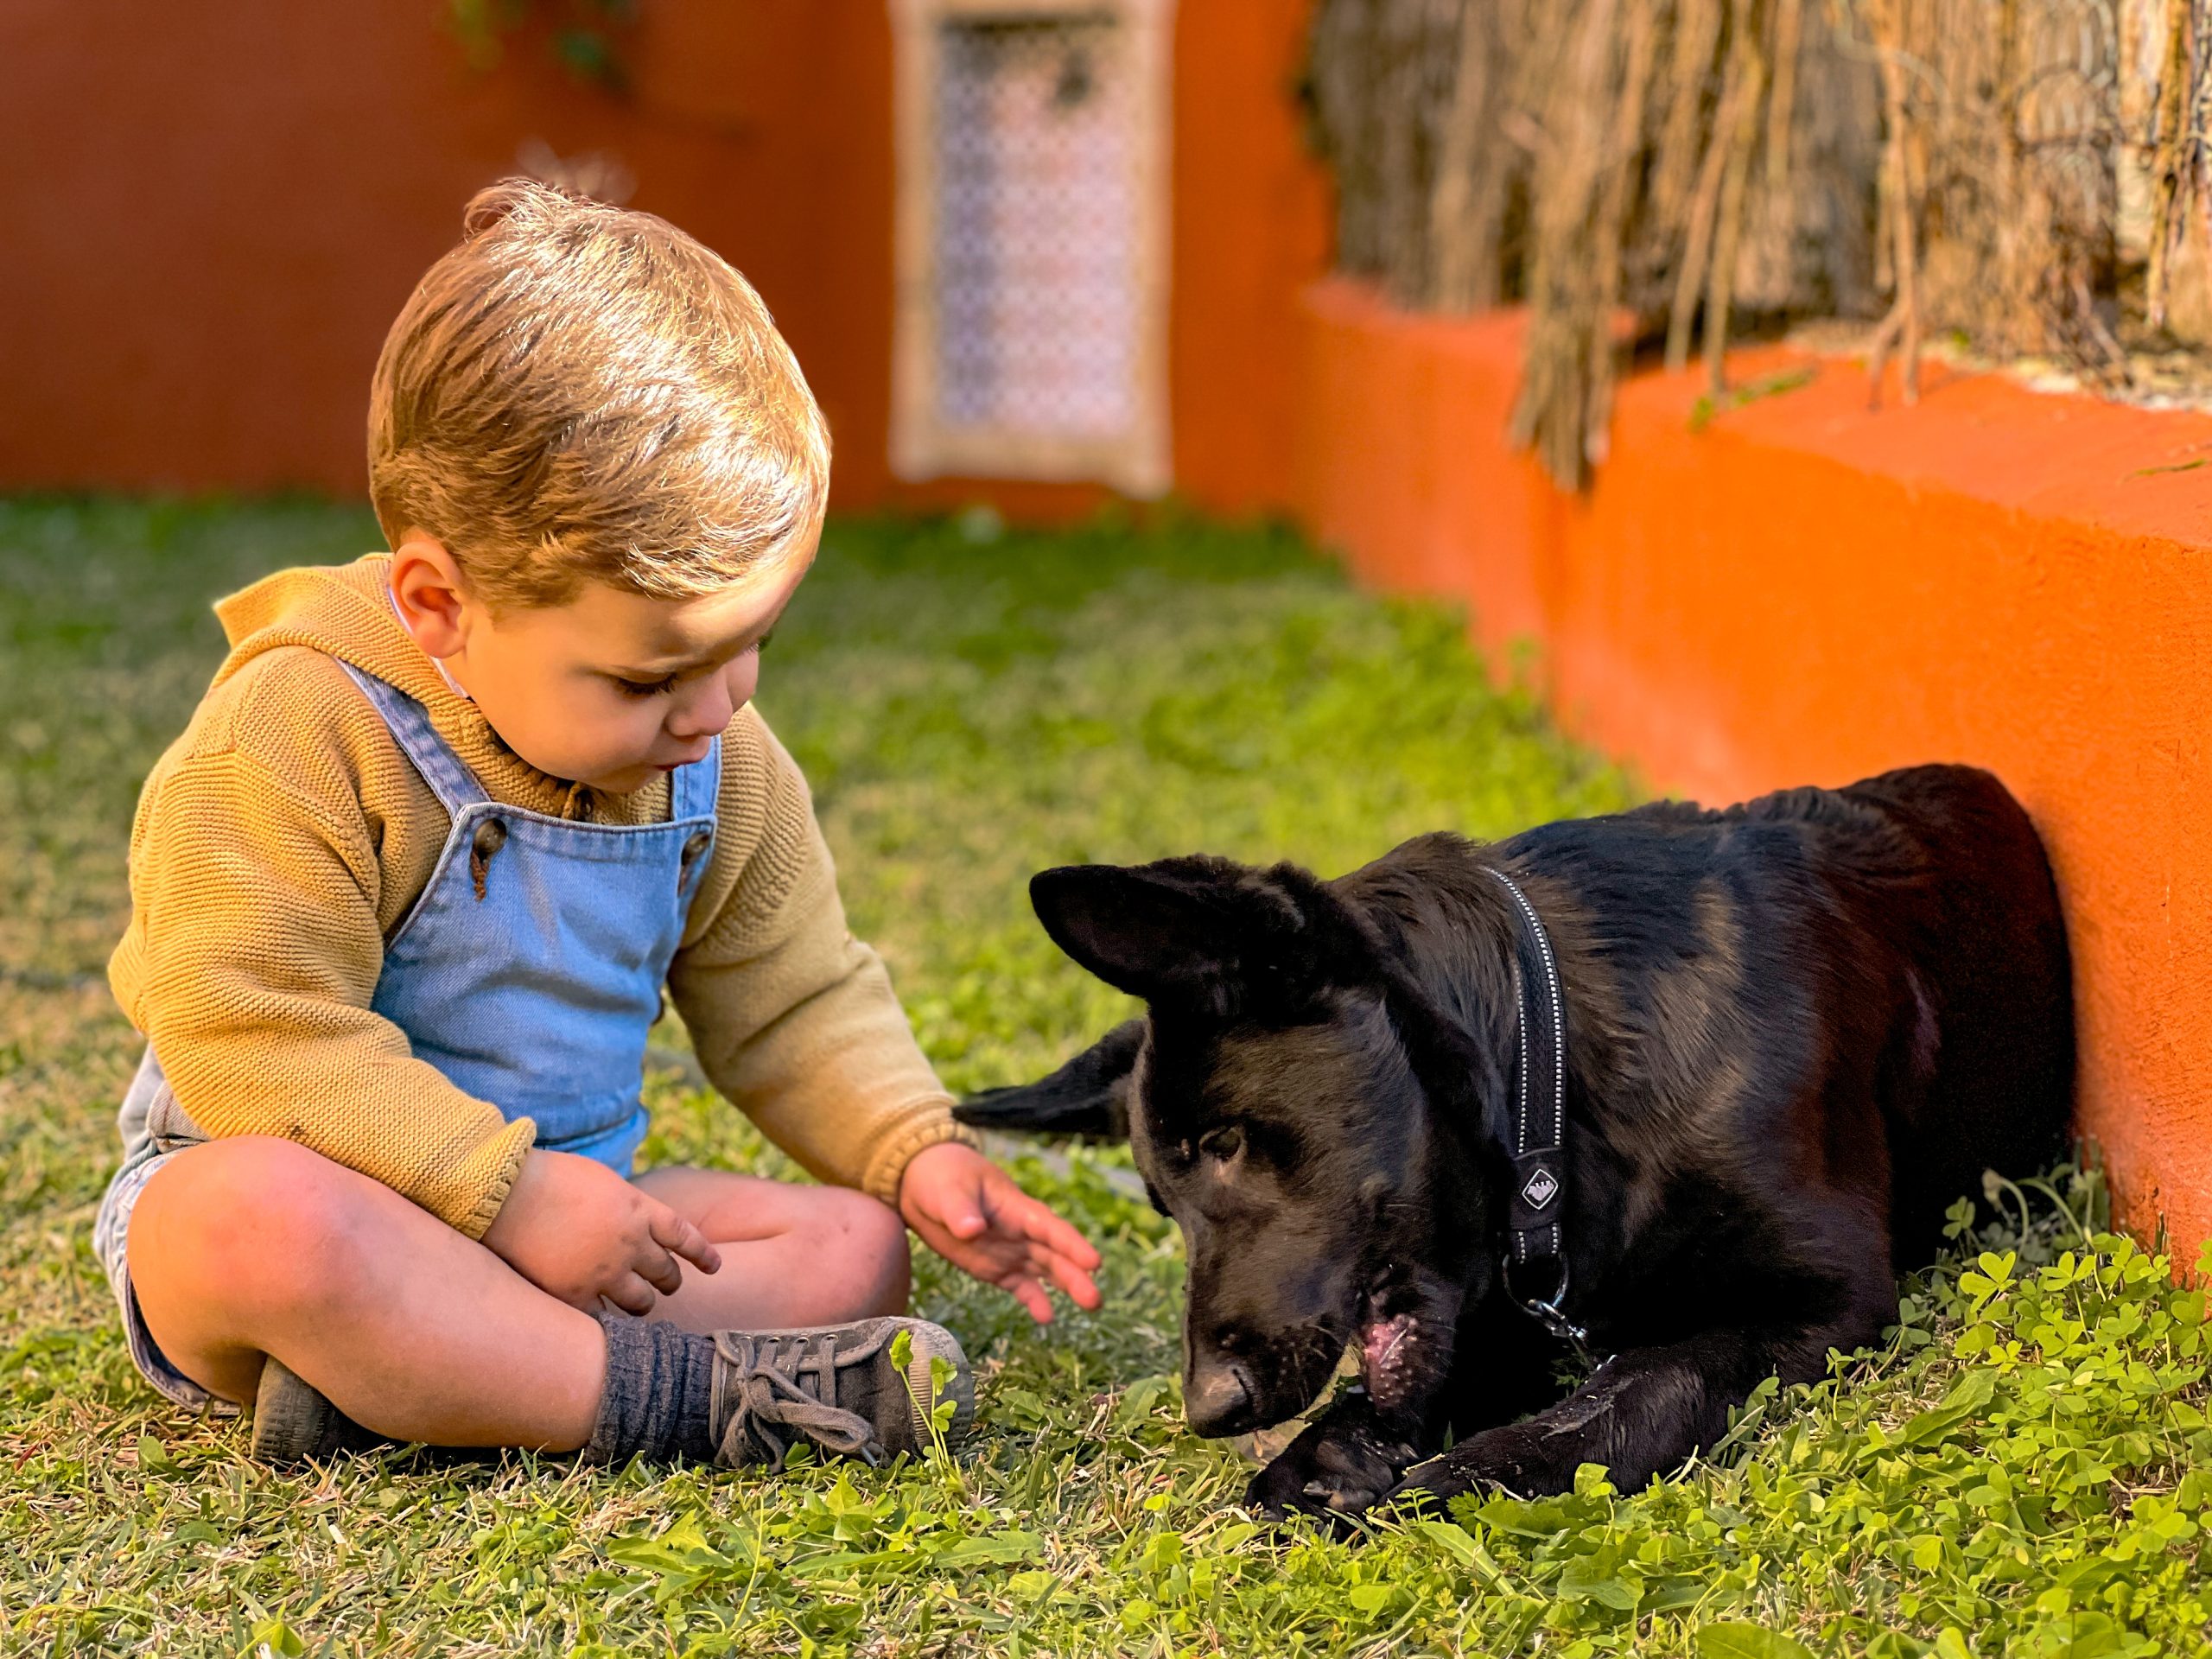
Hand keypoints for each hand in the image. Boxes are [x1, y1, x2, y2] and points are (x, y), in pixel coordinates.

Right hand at [481, 1148, 720, 1314]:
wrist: (508, 1194)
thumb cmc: (549, 1178)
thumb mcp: (603, 1181)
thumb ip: (626, 1205)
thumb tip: (635, 1220)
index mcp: (640, 1210)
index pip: (685, 1236)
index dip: (702, 1254)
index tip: (714, 1267)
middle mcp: (631, 1243)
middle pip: (666, 1274)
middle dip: (669, 1282)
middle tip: (666, 1286)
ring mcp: (605, 1272)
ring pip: (640, 1302)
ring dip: (641, 1305)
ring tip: (637, 1307)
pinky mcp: (576, 1294)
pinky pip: (602, 1319)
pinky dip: (603, 1319)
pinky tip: (601, 1322)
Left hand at [897, 1141, 1101, 1322]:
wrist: (922, 1186)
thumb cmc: (943, 1177)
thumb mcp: (949, 1189)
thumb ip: (961, 1210)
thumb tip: (972, 1231)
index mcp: (1016, 1208)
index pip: (1049, 1228)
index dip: (1072, 1245)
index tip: (1094, 1262)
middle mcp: (1021, 1232)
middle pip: (1055, 1255)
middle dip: (1076, 1276)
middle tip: (1095, 1300)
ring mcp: (1011, 1251)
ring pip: (1046, 1271)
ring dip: (1067, 1288)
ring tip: (1092, 1307)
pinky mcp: (996, 1269)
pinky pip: (1021, 1287)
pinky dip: (1035, 1300)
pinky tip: (1047, 1318)